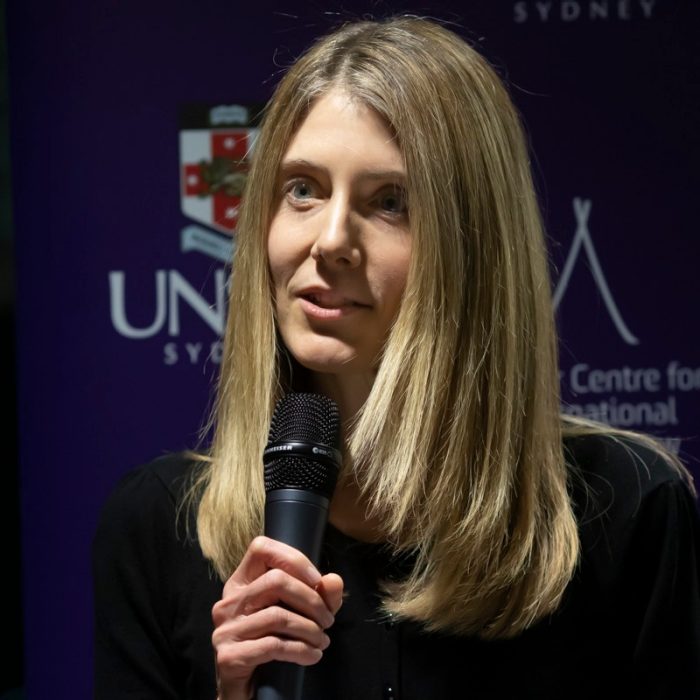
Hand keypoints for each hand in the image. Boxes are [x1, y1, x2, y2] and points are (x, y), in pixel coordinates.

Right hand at [212, 536, 343, 699]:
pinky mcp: (229, 657)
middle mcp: (228, 601)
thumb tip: (334, 580)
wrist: (247, 690)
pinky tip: (312, 655)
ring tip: (323, 640)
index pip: (260, 548)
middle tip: (328, 620)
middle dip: (311, 600)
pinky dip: (300, 650)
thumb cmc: (273, 644)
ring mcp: (225, 629)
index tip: (317, 580)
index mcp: (241, 583)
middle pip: (275, 580)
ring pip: (277, 615)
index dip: (293, 558)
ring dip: (310, 629)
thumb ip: (319, 596)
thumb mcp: (300, 614)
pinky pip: (273, 645)